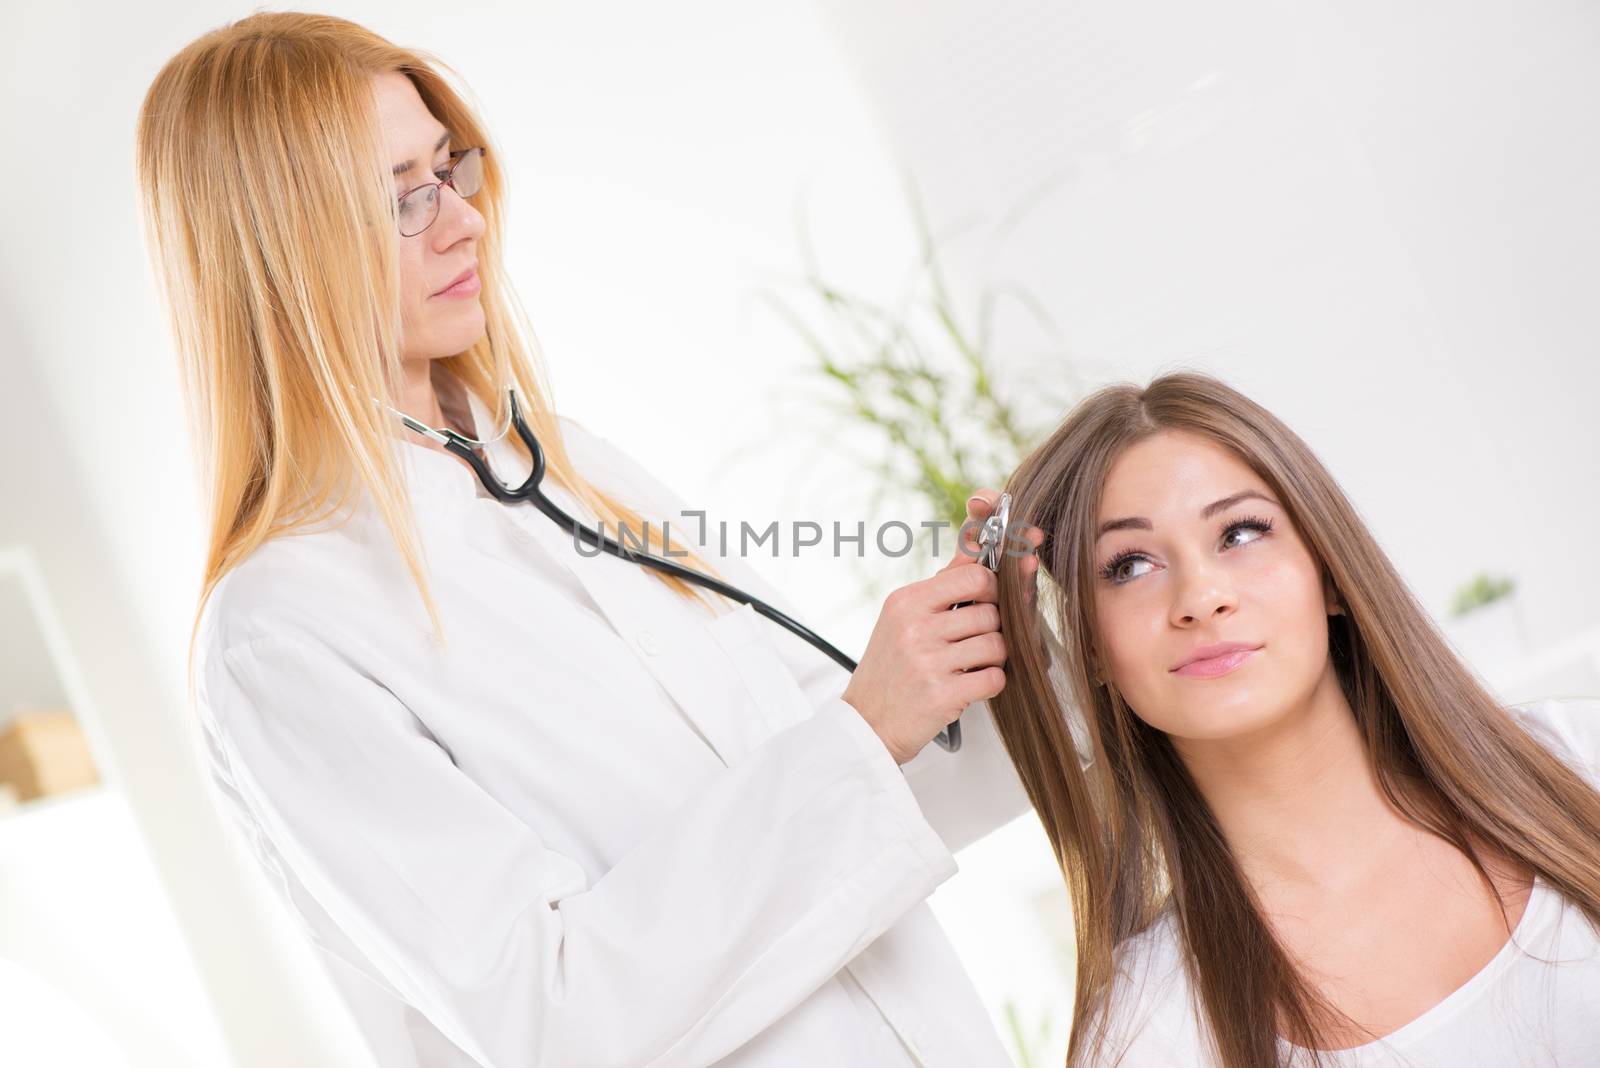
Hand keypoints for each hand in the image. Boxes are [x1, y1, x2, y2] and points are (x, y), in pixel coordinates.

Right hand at [839, 488, 1043, 764]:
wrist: (865, 724)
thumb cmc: (888, 668)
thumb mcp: (903, 617)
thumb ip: (943, 583)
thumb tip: (976, 546)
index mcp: (906, 601)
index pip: (974, 576)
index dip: (991, 589)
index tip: (985, 602)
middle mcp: (915, 627)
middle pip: (990, 613)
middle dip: (991, 628)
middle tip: (973, 642)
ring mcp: (928, 661)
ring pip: (997, 645)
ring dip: (992, 658)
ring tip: (970, 665)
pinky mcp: (942, 695)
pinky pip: (994, 678)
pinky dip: (989, 683)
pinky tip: (969, 685)